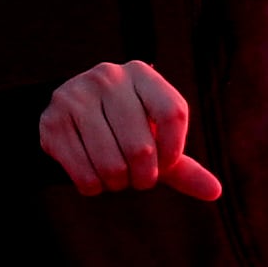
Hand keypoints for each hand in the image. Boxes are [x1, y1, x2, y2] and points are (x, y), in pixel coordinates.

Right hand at [38, 60, 222, 199]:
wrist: (70, 118)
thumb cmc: (125, 130)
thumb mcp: (155, 141)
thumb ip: (183, 165)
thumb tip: (215, 192)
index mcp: (141, 74)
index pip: (173, 112)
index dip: (174, 150)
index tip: (166, 165)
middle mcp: (108, 77)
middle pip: (142, 148)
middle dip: (144, 177)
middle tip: (137, 178)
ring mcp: (76, 95)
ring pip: (111, 165)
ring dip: (117, 184)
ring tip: (115, 177)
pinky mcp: (52, 120)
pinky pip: (83, 173)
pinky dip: (93, 187)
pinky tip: (93, 177)